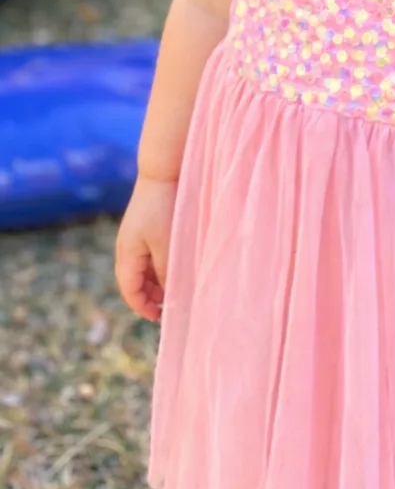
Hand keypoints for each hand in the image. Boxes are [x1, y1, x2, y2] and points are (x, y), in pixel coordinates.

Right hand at [114, 175, 177, 322]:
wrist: (162, 171)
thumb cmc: (164, 208)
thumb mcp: (167, 245)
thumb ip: (166, 272)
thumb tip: (169, 294)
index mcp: (127, 254)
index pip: (130, 291)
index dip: (143, 307)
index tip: (160, 317)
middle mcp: (126, 247)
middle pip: (133, 282)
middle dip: (149, 296)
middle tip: (170, 304)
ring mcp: (133, 236)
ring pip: (141, 269)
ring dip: (154, 281)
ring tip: (174, 288)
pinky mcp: (143, 226)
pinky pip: (146, 255)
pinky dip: (156, 266)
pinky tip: (173, 266)